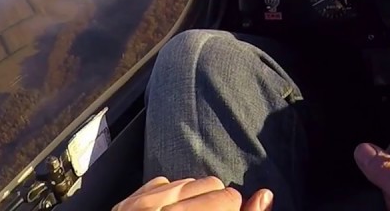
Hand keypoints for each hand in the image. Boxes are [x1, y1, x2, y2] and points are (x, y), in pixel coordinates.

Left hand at [113, 177, 272, 210]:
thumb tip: (265, 195)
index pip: (229, 198)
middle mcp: (160, 210)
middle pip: (211, 184)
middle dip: (215, 204)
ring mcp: (137, 206)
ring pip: (187, 181)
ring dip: (193, 200)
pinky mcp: (124, 204)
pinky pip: (161, 183)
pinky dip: (169, 197)